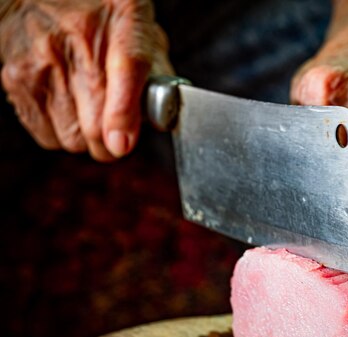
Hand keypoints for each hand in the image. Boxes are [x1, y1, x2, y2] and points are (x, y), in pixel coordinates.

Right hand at [0, 0, 172, 160]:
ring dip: (87, 137)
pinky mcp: (16, 79)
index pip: (126, 68)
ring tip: (90, 109)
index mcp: (120, 22)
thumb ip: (159, 70)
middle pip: (94, 127)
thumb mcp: (140, 27)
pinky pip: (48, 137)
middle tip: (119, 130)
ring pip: (72, 139)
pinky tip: (68, 106)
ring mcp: (40, 63)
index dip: (123, 115)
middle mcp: (75, 42)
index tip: (122, 143)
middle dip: (114, 141)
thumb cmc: (99, 14)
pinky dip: (61, 132)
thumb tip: (164, 114)